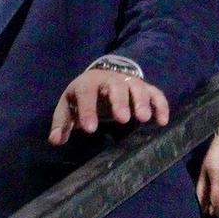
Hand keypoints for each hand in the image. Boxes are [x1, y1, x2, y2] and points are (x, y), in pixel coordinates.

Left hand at [50, 62, 171, 142]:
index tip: (90, 129)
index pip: (86, 94)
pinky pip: (155, 93)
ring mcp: (128, 82)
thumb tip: (55, 140)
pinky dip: (160, 105)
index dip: (87, 110)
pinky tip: (162, 121)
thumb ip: (62, 123)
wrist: (101, 77)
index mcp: (87, 84)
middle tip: (123, 119)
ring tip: (144, 118)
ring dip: (142, 102)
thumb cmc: (83, 96)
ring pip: (137, 87)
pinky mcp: (144, 87)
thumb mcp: (68, 106)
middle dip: (120, 102)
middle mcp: (109, 80)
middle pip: (116, 87)